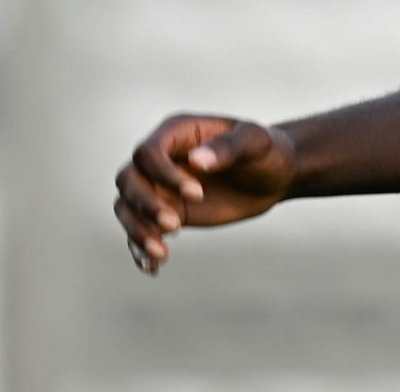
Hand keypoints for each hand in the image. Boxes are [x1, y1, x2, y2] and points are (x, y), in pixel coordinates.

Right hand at [112, 114, 296, 275]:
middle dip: (146, 205)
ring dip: (138, 231)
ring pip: (126, 206)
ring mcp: (159, 185)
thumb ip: (228, 147)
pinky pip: (139, 228)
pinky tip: (153, 267)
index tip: (197, 194)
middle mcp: (161, 158)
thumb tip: (196, 160)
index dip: (164, 175)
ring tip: (163, 254)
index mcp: (177, 132)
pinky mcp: (165, 211)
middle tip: (176, 226)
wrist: (274, 177)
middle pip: (127, 179)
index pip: (148, 152)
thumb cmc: (267, 151)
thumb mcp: (256, 143)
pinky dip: (140, 248)